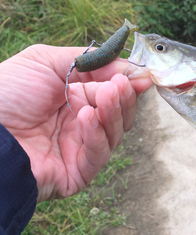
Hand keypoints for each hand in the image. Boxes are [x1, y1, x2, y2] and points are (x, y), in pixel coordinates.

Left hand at [0, 44, 152, 201]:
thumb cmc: (7, 92)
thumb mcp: (46, 61)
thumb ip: (90, 60)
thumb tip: (131, 66)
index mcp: (74, 97)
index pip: (113, 90)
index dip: (129, 83)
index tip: (144, 76)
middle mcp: (80, 122)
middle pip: (120, 114)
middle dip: (124, 97)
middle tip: (120, 85)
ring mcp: (78, 149)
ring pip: (115, 134)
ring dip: (113, 113)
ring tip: (103, 96)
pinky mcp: (75, 174)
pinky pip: (98, 156)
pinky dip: (97, 135)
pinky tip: (85, 117)